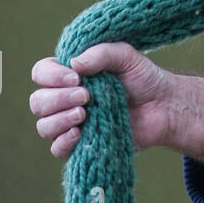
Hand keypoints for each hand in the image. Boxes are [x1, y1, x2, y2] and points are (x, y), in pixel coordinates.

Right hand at [29, 43, 175, 159]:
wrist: (164, 106)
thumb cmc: (144, 78)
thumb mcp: (126, 57)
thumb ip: (102, 53)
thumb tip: (74, 64)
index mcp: (70, 75)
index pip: (41, 73)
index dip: (51, 75)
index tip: (76, 77)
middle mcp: (65, 99)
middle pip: (38, 102)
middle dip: (57, 98)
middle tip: (86, 95)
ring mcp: (72, 123)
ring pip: (44, 126)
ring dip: (59, 119)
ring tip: (84, 113)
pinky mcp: (82, 144)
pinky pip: (57, 149)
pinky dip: (63, 141)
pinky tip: (79, 132)